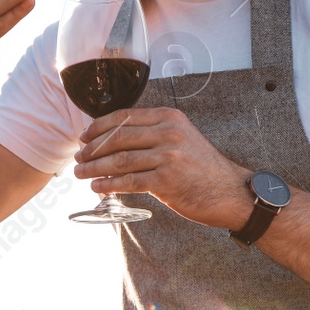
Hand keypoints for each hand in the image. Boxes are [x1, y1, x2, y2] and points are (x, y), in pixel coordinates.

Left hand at [74, 107, 253, 229]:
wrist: (231, 192)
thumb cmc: (203, 169)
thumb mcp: (182, 138)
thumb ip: (154, 133)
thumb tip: (114, 139)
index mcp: (169, 117)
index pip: (124, 117)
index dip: (98, 127)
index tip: (84, 136)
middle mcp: (168, 133)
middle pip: (118, 138)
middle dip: (92, 149)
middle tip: (78, 158)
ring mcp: (167, 156)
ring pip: (119, 160)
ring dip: (95, 168)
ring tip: (81, 174)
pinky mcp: (166, 180)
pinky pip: (128, 181)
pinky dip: (108, 185)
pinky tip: (97, 187)